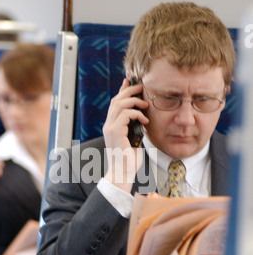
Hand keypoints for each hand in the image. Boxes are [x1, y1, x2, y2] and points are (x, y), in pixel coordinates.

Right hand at [102, 78, 148, 192]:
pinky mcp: (114, 131)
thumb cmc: (129, 159)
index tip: (130, 81)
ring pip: (120, 104)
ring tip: (146, 104)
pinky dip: (137, 114)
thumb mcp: (134, 139)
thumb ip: (135, 127)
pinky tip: (145, 120)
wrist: (123, 172)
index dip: (122, 90)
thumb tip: (142, 117)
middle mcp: (108, 125)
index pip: (116, 103)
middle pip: (116, 100)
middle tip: (141, 86)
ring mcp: (110, 128)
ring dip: (135, 101)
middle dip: (129, 90)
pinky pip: (125, 114)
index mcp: (112, 126)